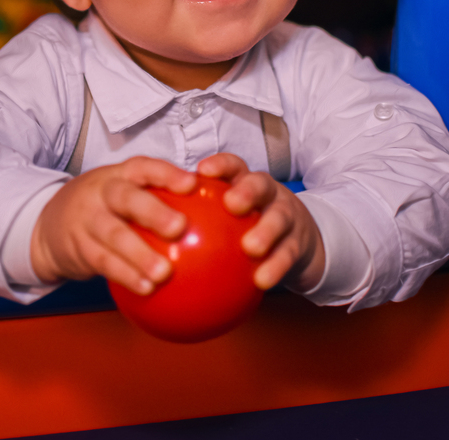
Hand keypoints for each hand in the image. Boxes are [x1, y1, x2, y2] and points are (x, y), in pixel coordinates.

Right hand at [30, 156, 195, 294]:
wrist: (49, 226)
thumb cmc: (107, 208)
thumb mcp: (126, 193)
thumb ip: (162, 198)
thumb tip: (217, 213)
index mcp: (120, 175)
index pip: (143, 167)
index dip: (166, 174)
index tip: (192, 183)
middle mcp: (101, 192)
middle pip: (125, 197)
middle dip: (152, 211)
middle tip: (179, 227)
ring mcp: (87, 219)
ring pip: (113, 234)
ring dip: (139, 254)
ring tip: (164, 273)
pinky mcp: (78, 247)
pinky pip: (103, 262)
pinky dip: (126, 276)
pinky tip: (147, 289)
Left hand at [197, 153, 325, 291]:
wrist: (299, 245)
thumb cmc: (249, 230)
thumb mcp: (226, 221)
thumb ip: (194, 224)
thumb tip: (147, 244)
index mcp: (245, 185)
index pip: (232, 167)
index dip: (220, 165)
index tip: (201, 172)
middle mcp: (268, 195)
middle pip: (259, 184)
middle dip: (247, 191)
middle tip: (232, 204)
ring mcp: (288, 217)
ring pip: (279, 218)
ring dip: (266, 230)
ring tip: (251, 247)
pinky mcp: (301, 243)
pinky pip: (289, 254)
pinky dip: (276, 266)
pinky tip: (262, 281)